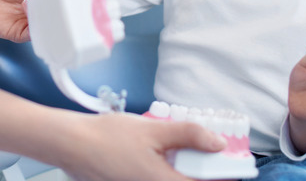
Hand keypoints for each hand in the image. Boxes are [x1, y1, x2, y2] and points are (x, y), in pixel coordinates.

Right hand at [56, 112, 226, 180]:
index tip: (232, 161)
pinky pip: (157, 180)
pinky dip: (164, 169)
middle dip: (200, 169)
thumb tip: (217, 142)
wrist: (72, 145)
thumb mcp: (153, 130)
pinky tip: (156, 153)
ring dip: (181, 167)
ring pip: (172, 180)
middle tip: (204, 149)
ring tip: (175, 148)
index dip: (222, 173)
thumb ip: (187, 135)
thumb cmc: (108, 138)